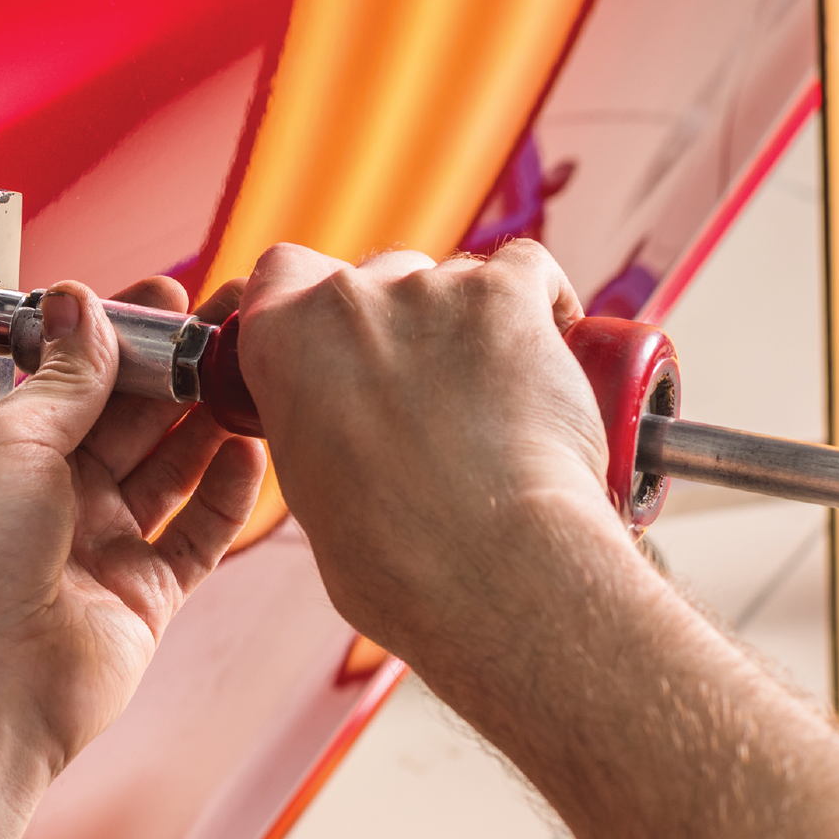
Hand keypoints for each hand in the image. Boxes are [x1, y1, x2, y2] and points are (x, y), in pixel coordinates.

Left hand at [0, 277, 265, 773]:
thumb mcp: (13, 438)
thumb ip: (67, 375)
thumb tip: (82, 303)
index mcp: (7, 454)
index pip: (76, 378)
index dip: (122, 336)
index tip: (168, 296)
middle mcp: (54, 499)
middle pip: (130, 420)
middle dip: (177, 370)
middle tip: (228, 326)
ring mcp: (102, 547)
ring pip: (170, 471)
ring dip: (208, 423)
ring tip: (249, 376)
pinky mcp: (145, 596)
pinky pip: (196, 535)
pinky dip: (227, 495)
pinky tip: (248, 452)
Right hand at [235, 240, 630, 668]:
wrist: (486, 568)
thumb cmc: (398, 561)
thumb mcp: (311, 490)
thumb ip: (317, 428)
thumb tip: (348, 432)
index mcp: (281, 343)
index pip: (281, 275)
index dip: (314, 299)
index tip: (344, 339)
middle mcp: (347, 301)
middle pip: (380, 276)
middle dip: (407, 323)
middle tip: (438, 394)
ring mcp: (429, 291)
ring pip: (455, 279)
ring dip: (475, 324)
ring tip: (504, 403)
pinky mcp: (507, 296)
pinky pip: (528, 270)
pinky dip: (545, 304)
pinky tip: (557, 350)